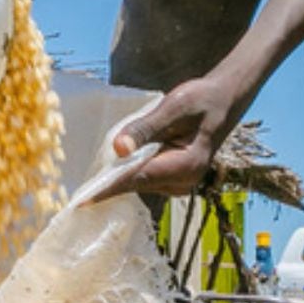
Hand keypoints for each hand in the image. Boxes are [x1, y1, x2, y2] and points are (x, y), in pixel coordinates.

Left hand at [92, 72, 245, 201]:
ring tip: (97, 171)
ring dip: (120, 176)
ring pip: (140, 182)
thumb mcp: (174, 107)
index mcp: (185, 165)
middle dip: (110, 183)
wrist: (223, 100)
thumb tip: (118, 149)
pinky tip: (120, 161)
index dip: (108, 190)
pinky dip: (131, 171)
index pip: (138, 179)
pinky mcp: (176, 179)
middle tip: (79, 189)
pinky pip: (146, 178)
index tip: (83, 202)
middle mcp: (184, 181)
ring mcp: (181, 183)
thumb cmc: (201, 100)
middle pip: (137, 184)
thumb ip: (145, 128)